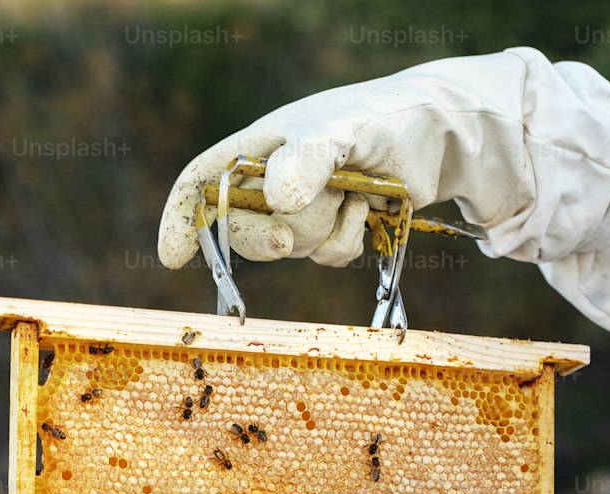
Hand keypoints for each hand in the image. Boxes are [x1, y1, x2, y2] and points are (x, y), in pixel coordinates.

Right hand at [158, 49, 609, 270]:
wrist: (436, 138)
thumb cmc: (383, 119)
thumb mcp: (343, 132)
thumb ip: (308, 161)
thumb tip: (277, 200)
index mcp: (261, 148)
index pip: (202, 183)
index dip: (182, 220)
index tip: (173, 258)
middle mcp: (276, 179)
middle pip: (242, 231)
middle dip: (268, 238)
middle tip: (289, 234)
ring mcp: (306, 208)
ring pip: (291, 248)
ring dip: (323, 232)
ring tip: (354, 195)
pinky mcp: (337, 229)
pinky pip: (328, 256)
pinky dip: (349, 241)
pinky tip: (370, 211)